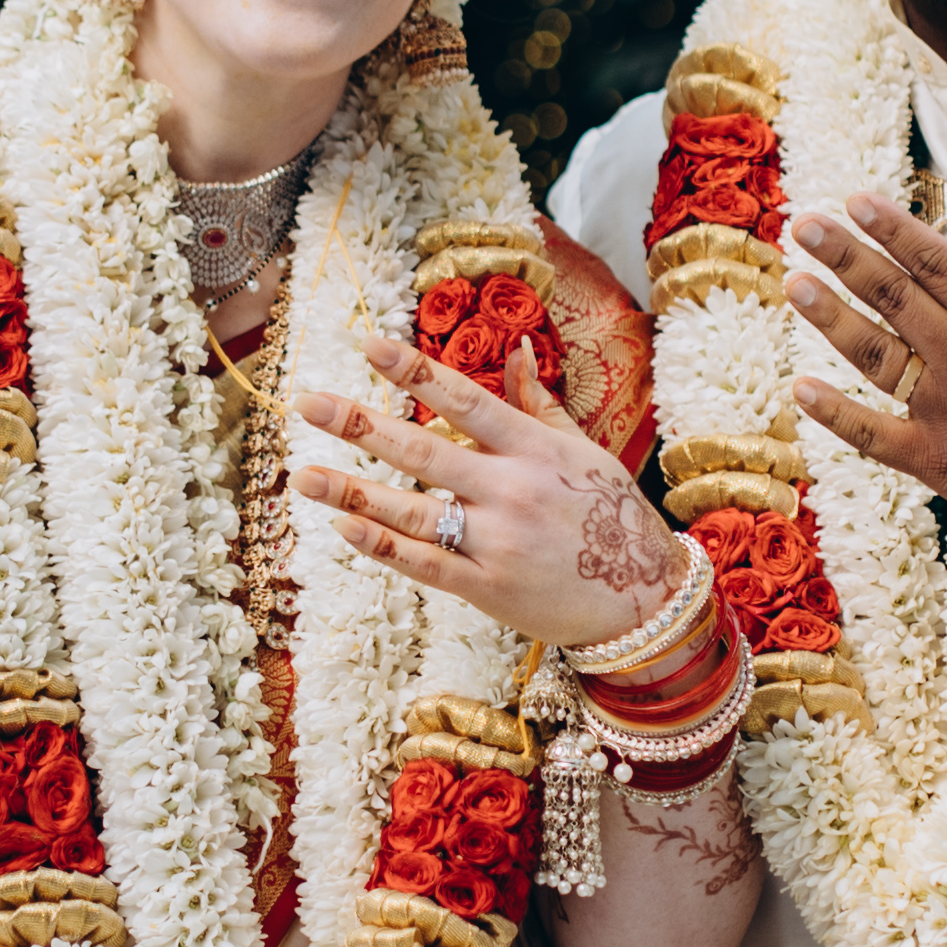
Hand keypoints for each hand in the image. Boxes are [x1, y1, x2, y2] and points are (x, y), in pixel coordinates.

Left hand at [294, 333, 684, 651]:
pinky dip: (382, 544)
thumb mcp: (585, 453)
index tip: (370, 346)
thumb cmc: (611, 518)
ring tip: (302, 474)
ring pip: (411, 511)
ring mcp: (497, 542)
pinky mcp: (488, 588)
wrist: (643, 599)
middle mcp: (511, 490)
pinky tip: (344, 524)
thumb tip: (519, 349)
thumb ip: (540, 405)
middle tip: (307, 403)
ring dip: (352, 490)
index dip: (415, 372)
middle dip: (359, 425)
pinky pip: (424, 563)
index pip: (464, 400)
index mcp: (535, 450)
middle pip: (422, 451)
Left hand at [787, 187, 946, 561]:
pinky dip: (835, 414)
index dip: (894, 229)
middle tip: (804, 225)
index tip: (854, 200)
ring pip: (877, 356)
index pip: (940, 262)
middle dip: (846, 257)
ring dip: (830, 319)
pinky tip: (800, 389)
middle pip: (896, 298)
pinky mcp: (938, 463)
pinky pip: (874, 436)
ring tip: (794, 283)